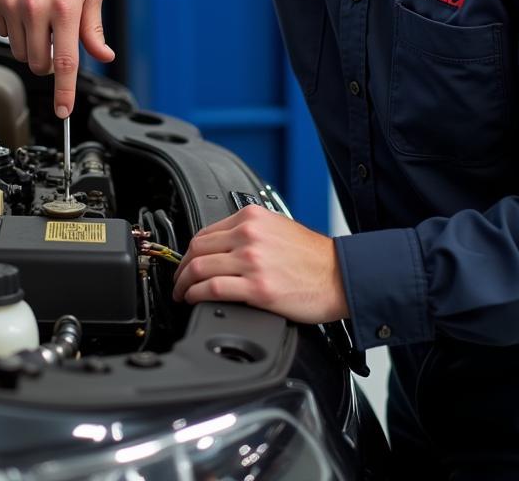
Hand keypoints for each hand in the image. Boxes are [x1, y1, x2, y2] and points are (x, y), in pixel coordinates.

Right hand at [0, 0, 114, 116]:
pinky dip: (17, 30)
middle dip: (50, 62)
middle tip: (58, 41)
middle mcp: (35, 7)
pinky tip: (26, 7)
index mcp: (64, 7)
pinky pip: (5, 34)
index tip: (64, 112)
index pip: (65, 62)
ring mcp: (10, 4)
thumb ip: (93, 29)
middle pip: (40, 62)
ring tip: (43, 19)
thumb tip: (103, 55)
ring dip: (34, 47)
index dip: (64, 92)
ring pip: (21, 52)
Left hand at [171, 205, 348, 323]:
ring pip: (200, 268)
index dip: (190, 251)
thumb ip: (249, 233)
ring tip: (182, 294)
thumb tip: (221, 249)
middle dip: (182, 268)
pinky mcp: (257, 287)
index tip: (187, 263)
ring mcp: (252, 260)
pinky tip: (194, 300)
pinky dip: (196, 295)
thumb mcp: (278, 228)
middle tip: (178, 282)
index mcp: (252, 217)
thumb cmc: (314, 258)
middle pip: (197, 249)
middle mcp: (249, 235)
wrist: (340, 276)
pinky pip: (213, 289)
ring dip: (184, 284)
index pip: (205, 232)